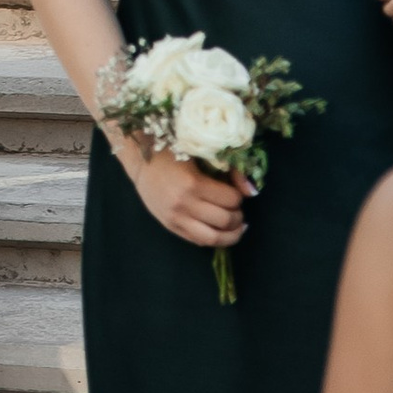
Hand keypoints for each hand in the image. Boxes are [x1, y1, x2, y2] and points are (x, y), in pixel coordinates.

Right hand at [116, 136, 247, 253]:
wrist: (140, 162)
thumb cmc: (171, 152)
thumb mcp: (200, 155)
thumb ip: (228, 170)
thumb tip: (251, 190)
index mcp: (193, 183)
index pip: (230, 199)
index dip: (239, 197)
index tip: (237, 192)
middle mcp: (184, 204)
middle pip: (225, 220)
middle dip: (238, 216)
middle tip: (238, 209)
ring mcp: (176, 218)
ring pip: (213, 238)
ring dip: (230, 235)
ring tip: (236, 227)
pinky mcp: (170, 227)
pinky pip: (198, 240)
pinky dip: (213, 239)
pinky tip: (219, 231)